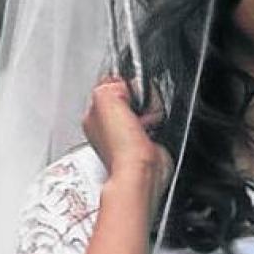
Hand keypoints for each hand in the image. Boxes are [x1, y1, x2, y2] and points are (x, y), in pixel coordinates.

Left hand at [83, 78, 173, 215]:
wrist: (140, 170)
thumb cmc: (120, 145)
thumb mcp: (104, 97)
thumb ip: (110, 82)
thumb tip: (126, 85)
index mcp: (94, 116)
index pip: (112, 85)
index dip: (124, 85)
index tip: (127, 93)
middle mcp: (110, 127)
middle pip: (133, 95)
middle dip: (140, 99)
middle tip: (137, 111)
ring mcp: (129, 135)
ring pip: (148, 106)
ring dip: (151, 110)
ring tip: (146, 124)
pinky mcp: (148, 141)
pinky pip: (158, 118)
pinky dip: (159, 121)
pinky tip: (153, 130)